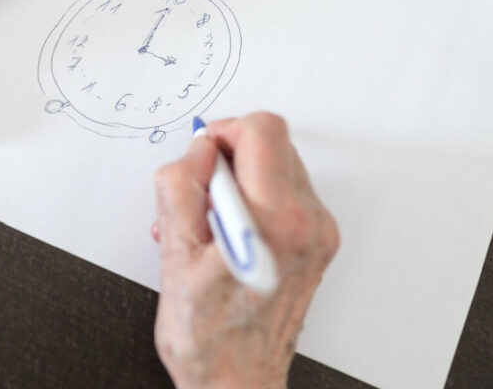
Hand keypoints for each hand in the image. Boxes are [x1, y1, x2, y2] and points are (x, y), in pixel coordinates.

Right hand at [152, 113, 338, 388]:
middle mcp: (308, 222)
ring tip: (208, 222)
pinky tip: (227, 233)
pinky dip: (255, 200)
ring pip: (280, 166)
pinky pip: (287, 195)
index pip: (262, 130)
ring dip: (241, 179)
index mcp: (275, 220)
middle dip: (229, 156)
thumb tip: (196, 151)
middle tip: (200, 195)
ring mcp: (318, 234)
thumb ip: (180, 187)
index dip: (223, 132)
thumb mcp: (174, 255)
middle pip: (274, 142)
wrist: (238, 384)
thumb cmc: (208, 337)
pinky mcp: (318, 244)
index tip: (201, 157)